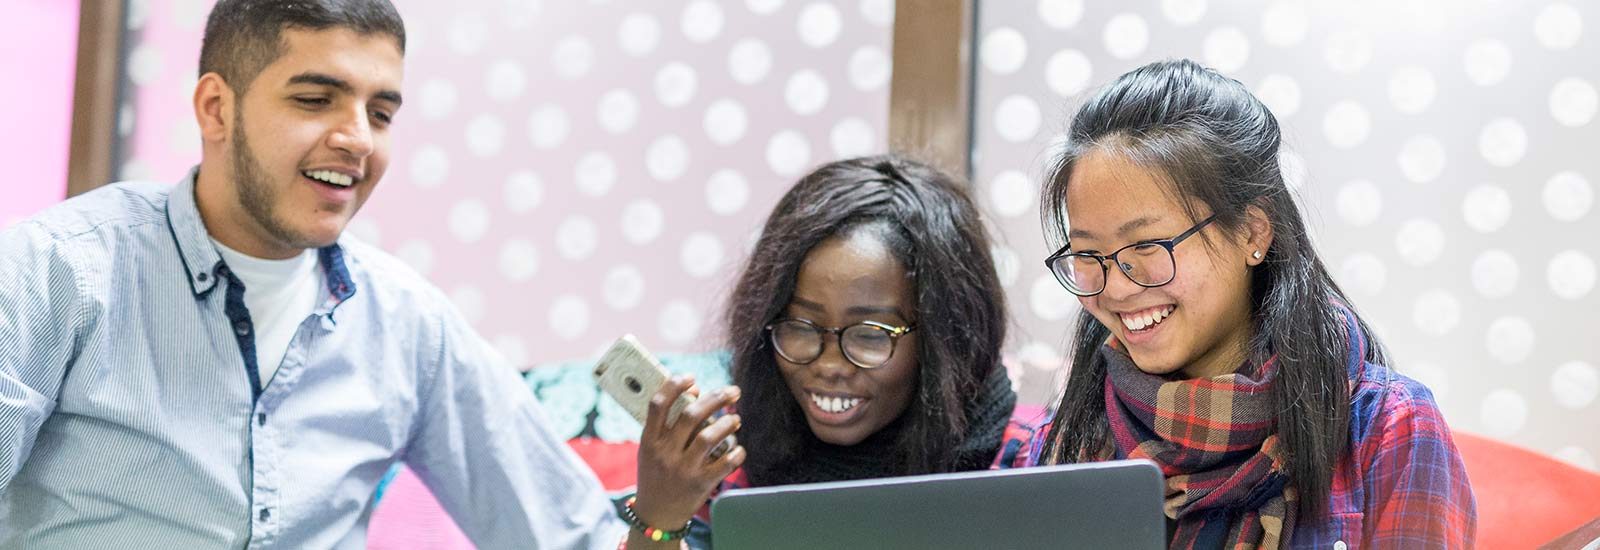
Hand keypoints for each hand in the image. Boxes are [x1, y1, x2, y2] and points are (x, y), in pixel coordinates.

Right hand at [631, 375, 745, 529]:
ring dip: (728, 423)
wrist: (656, 516)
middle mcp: (665, 453)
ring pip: (709, 437)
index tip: (692, 377)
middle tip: (733, 391)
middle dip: (716, 398)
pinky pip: (725, 463)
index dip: (674, 385)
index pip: (658, 404)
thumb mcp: (651, 449)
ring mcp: (683, 470)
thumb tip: (695, 389)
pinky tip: (739, 448)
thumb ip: (668, 422)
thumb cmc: (656, 474)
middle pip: (691, 415)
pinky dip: (736, 452)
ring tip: (736, 419)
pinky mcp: (700, 484)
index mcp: (649, 441)